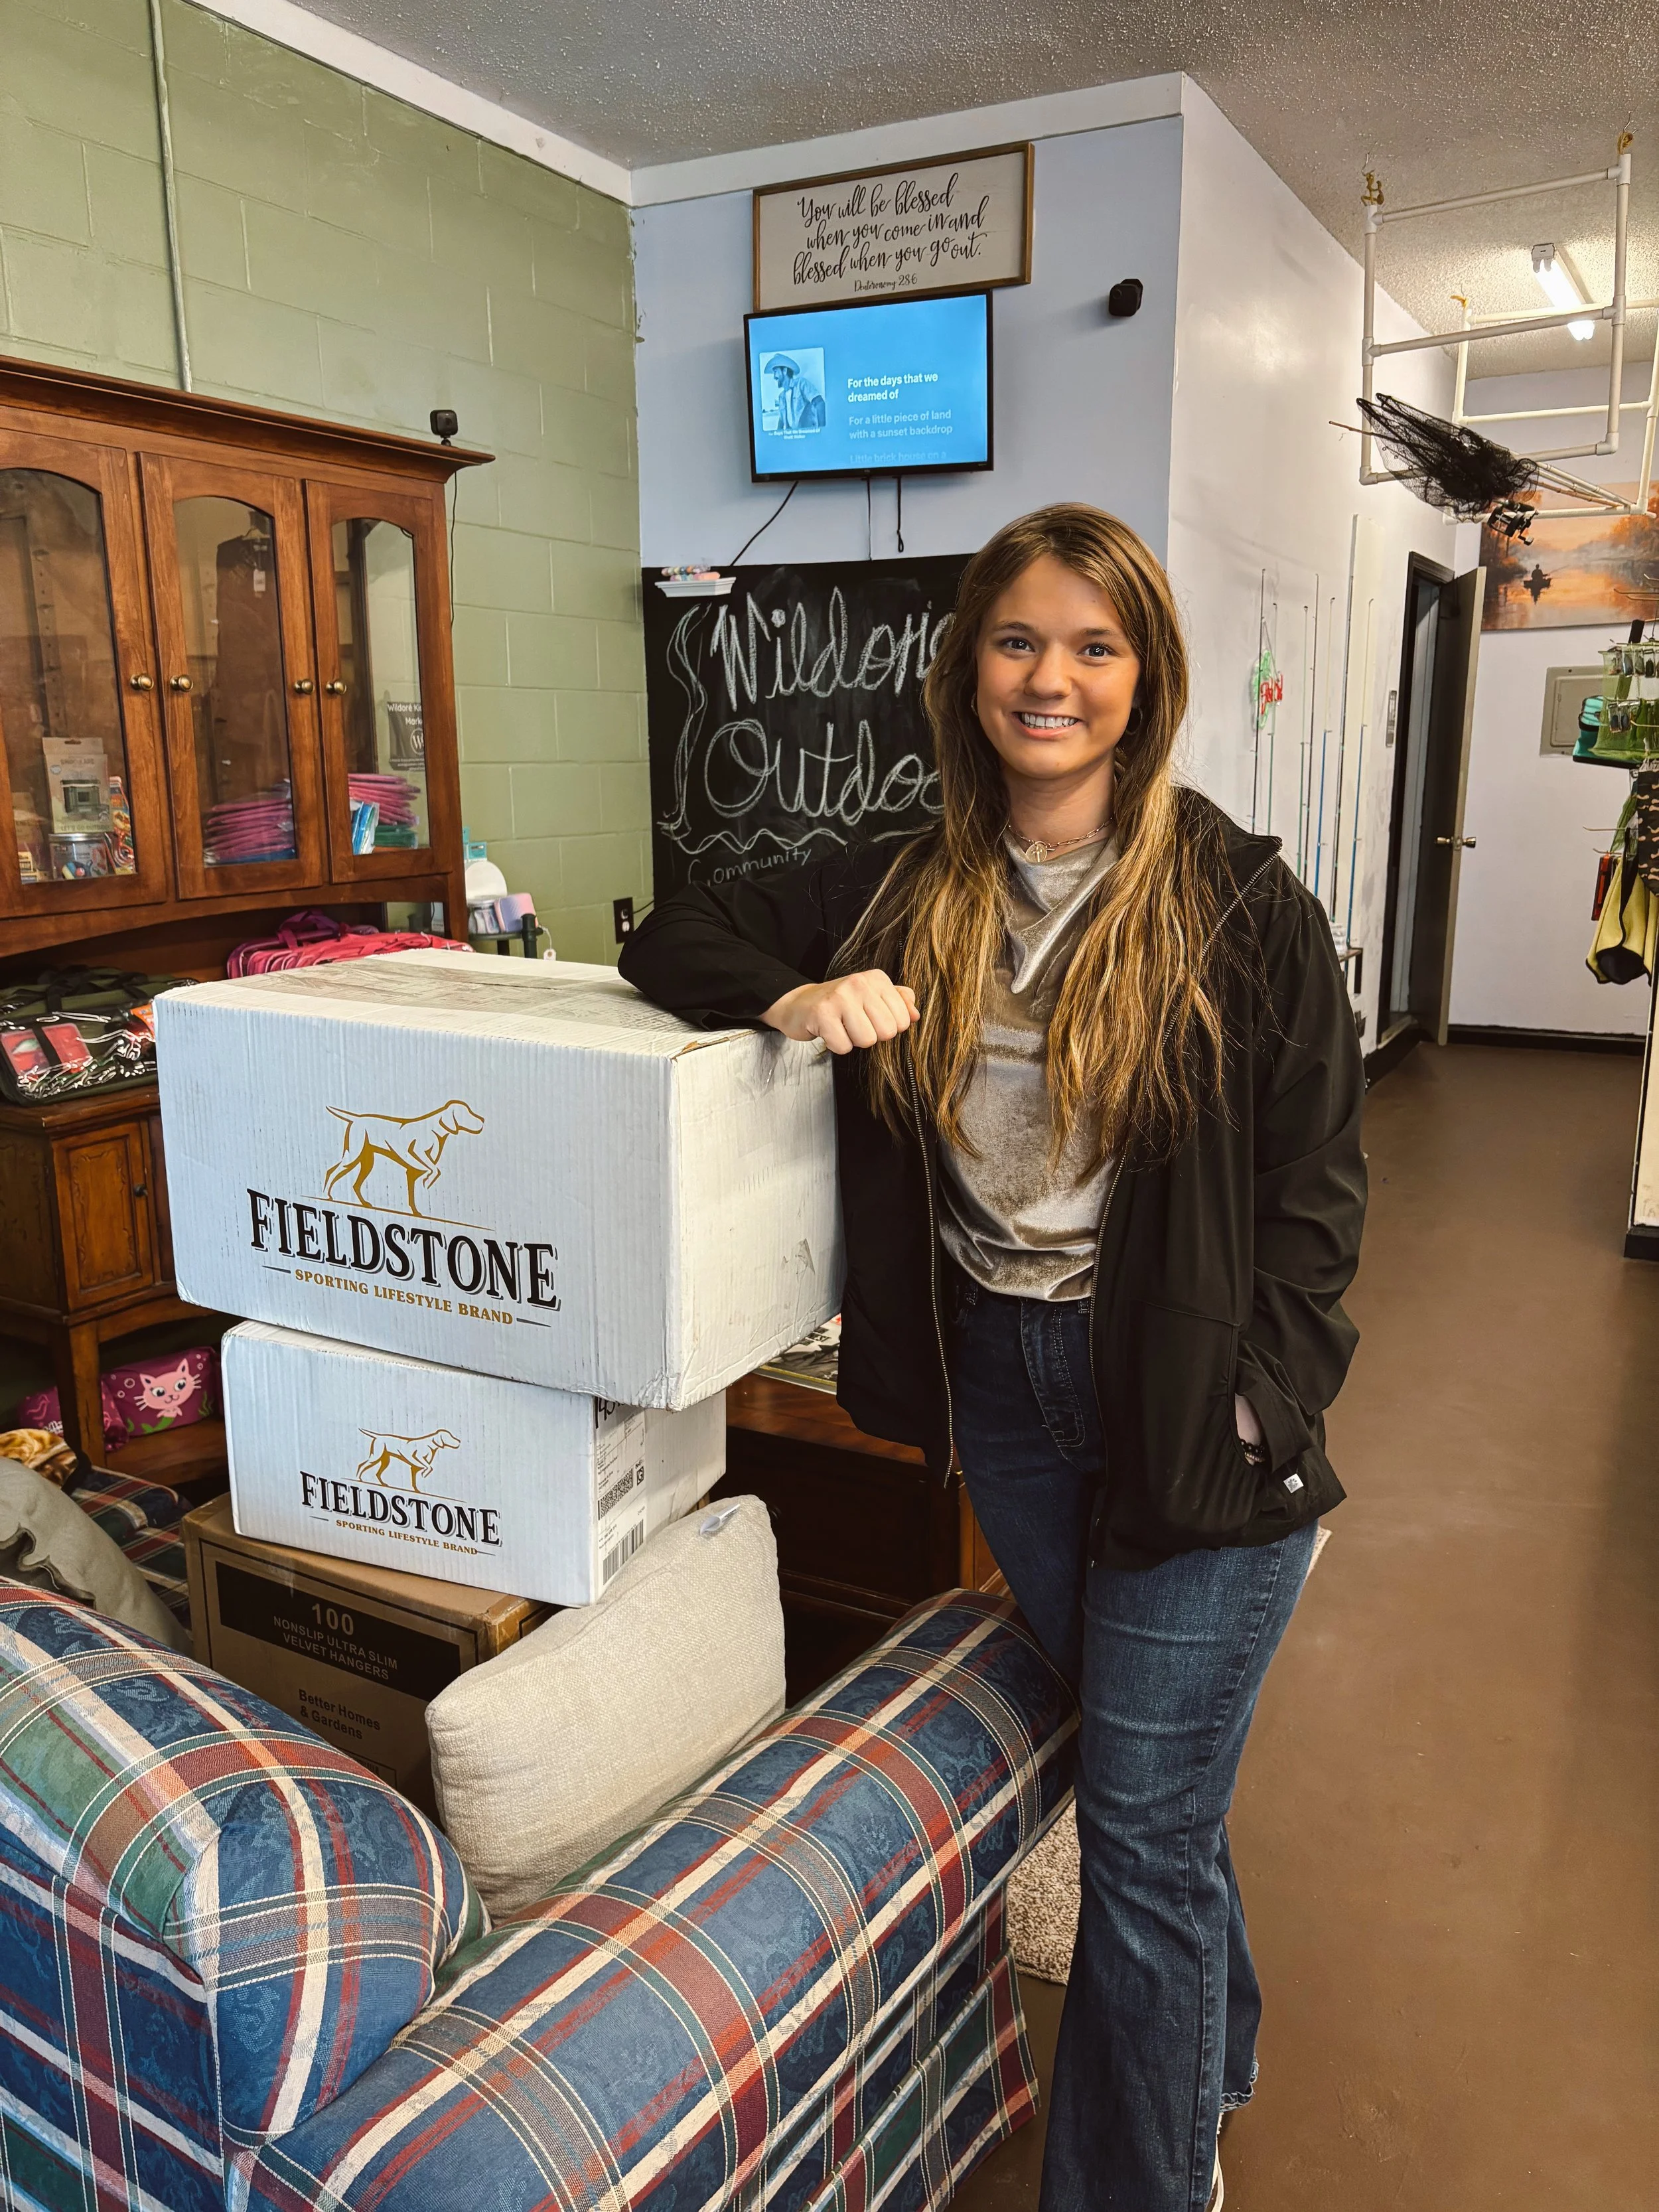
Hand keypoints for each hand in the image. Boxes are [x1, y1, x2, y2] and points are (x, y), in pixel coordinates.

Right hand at [762, 970, 918, 1053]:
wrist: (800, 1004)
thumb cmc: (840, 1004)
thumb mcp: (872, 997)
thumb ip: (898, 1002)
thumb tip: (916, 1015)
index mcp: (877, 979)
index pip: (903, 1020)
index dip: (888, 1028)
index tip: (870, 1019)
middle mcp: (859, 983)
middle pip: (887, 1032)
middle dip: (872, 1036)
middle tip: (854, 1024)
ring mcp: (840, 997)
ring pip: (866, 1040)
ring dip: (853, 1041)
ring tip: (841, 1027)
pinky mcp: (822, 1014)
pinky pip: (843, 1046)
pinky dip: (836, 1045)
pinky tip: (829, 1031)